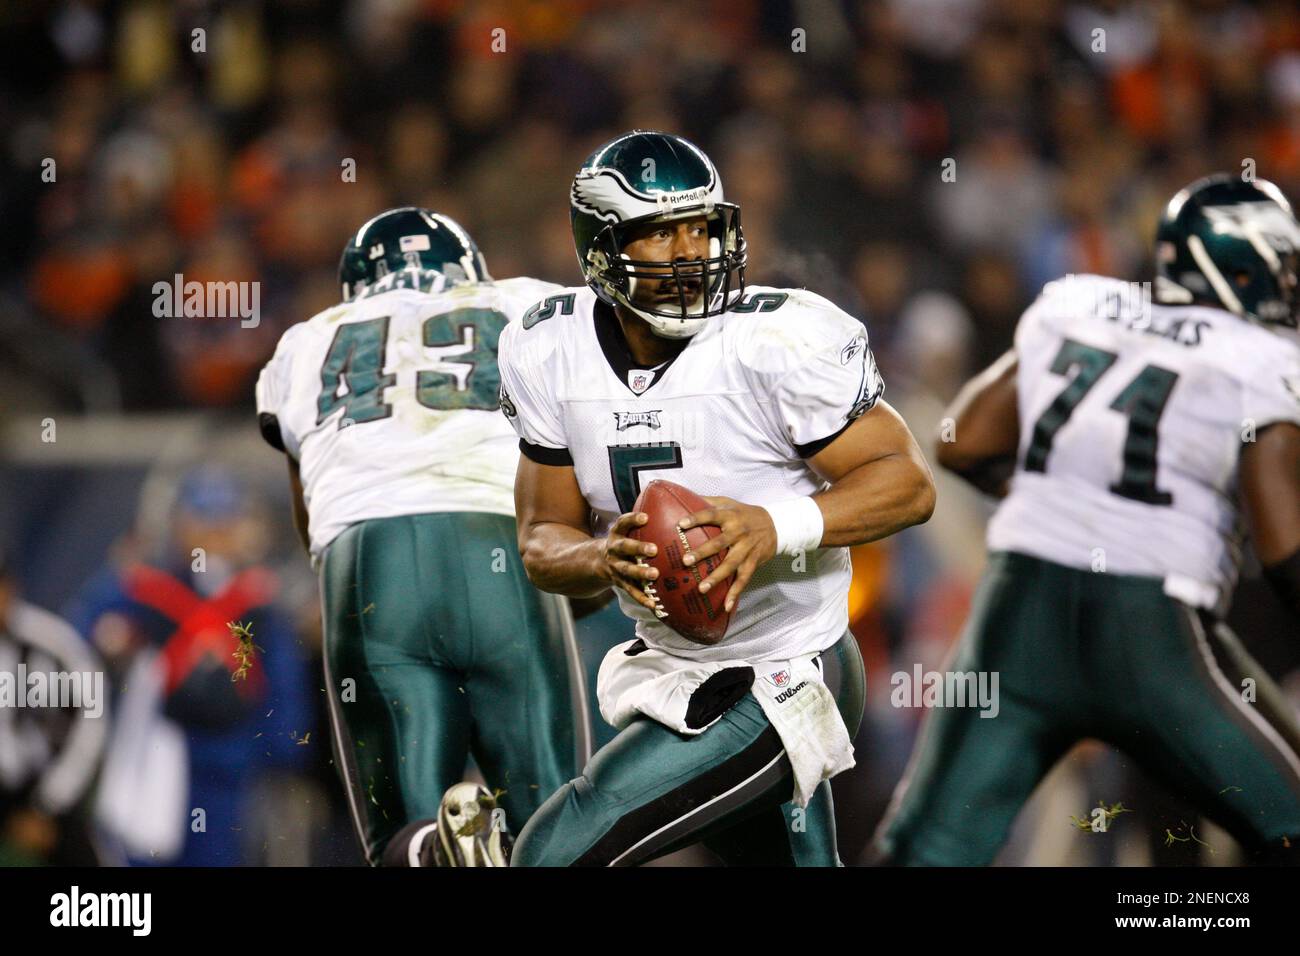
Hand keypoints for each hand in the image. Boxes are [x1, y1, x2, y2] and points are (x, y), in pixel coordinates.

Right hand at [599, 511, 661, 613]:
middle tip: (653, 549)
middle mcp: (614, 549)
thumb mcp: (626, 529)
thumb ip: (642, 522)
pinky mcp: (620, 583)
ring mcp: (616, 567)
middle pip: (624, 547)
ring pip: (627, 571)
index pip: (622, 523)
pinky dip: (642, 598)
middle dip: (638, 548)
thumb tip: (674, 507)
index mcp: (616, 533)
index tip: (645, 517)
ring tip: (654, 575)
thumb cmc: (624, 541)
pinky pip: (631, 591)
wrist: (598, 561)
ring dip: (640, 573)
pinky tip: (654, 605)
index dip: (632, 519)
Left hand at [677, 496, 777, 613]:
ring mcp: (746, 549)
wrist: (776, 525)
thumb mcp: (730, 502)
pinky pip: (743, 579)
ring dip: (716, 577)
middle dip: (702, 552)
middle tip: (686, 560)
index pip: (711, 515)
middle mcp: (738, 532)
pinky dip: (735, 593)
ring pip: (731, 564)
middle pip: (719, 543)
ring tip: (701, 588)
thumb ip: (709, 501)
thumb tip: (684, 497)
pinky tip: (726, 606)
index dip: (696, 518)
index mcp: (730, 516)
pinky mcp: (752, 562)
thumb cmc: (745, 513)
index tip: (681, 524)